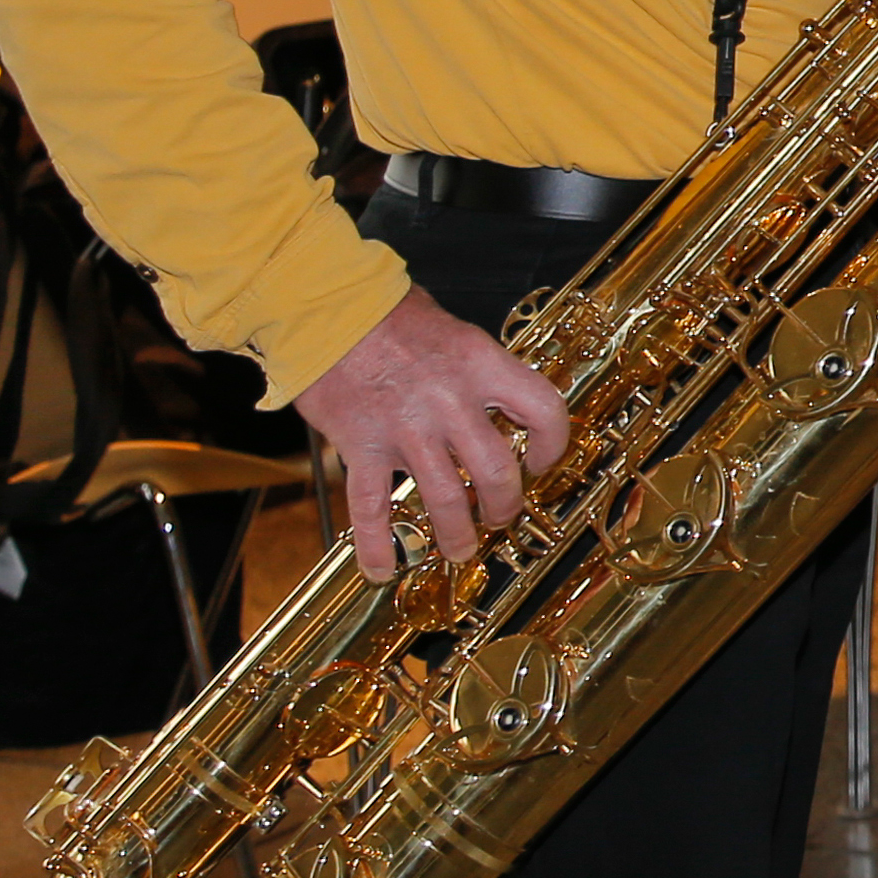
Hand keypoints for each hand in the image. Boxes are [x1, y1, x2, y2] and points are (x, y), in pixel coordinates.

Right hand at [296, 290, 574, 574]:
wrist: (322, 309)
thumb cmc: (388, 313)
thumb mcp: (454, 331)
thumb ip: (479, 371)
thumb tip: (503, 404)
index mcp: (482, 365)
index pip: (544, 410)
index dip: (554, 444)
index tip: (543, 461)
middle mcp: (451, 402)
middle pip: (498, 470)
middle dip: (505, 505)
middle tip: (500, 517)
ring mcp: (406, 429)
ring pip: (446, 499)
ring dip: (456, 533)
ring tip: (459, 549)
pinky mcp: (361, 446)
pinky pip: (371, 508)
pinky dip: (377, 545)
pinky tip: (380, 568)